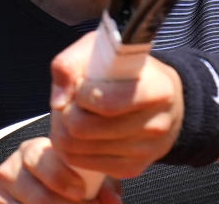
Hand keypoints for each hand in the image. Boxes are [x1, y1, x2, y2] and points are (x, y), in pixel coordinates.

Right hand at [0, 136, 121, 203]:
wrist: (43, 188)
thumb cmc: (69, 184)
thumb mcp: (86, 180)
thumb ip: (103, 187)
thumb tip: (111, 200)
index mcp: (33, 151)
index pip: (44, 163)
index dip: (64, 180)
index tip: (83, 193)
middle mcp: (10, 168)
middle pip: (36, 195)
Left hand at [49, 32, 184, 178]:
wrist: (159, 96)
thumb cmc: (126, 68)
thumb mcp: (102, 48)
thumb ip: (72, 63)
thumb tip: (59, 102)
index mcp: (157, 89)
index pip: (104, 102)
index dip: (80, 91)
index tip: (82, 83)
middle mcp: (157, 124)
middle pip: (82, 128)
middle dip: (66, 113)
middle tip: (72, 101)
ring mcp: (146, 151)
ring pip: (76, 149)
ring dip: (64, 131)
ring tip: (75, 114)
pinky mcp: (132, 169)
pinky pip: (82, 164)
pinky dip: (72, 148)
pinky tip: (82, 132)